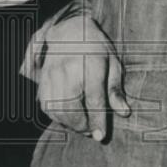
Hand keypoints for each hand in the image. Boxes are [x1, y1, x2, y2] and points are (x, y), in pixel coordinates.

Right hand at [37, 14, 129, 140]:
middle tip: (92, 131)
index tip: (100, 136)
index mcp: (91, 63)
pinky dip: (56, 117)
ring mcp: (52, 73)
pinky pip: (46, 105)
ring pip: (57, 109)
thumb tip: (124, 112)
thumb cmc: (97, 49)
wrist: (70, 30)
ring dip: (69, 124)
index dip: (97, 120)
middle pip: (71, 107)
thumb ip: (116, 89)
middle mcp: (68, 68)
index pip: (93, 99)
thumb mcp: (113, 63)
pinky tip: (68, 119)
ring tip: (82, 126)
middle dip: (82, 125)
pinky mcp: (43, 79)